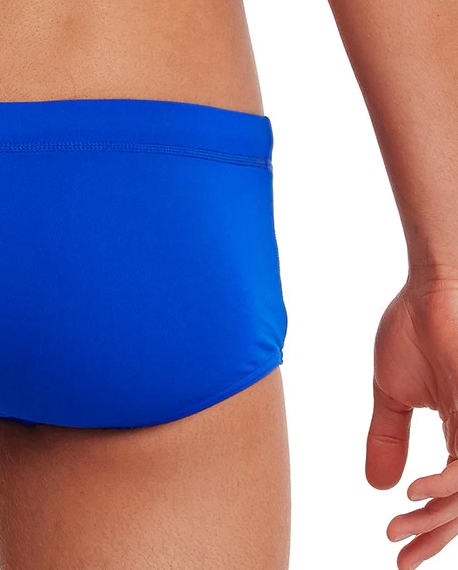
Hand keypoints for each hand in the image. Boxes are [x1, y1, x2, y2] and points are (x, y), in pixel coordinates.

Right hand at [367, 272, 457, 568]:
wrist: (432, 287)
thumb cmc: (416, 327)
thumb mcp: (392, 394)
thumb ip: (387, 438)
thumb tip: (379, 487)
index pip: (451, 493)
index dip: (428, 525)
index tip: (397, 547)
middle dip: (434, 535)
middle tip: (402, 557)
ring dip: (438, 518)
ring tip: (401, 529)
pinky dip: (448, 485)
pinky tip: (417, 494)